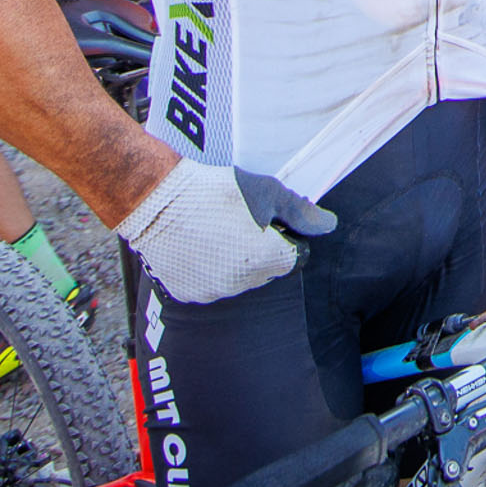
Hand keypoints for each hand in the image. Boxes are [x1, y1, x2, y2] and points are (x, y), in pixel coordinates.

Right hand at [116, 161, 337, 305]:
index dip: (285, 234)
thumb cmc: (215, 191)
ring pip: (238, 279)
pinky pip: (209, 285)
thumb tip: (329, 224)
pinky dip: (208, 269)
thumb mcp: (266, 191)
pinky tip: (197, 244)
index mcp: (268, 261)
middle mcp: (243, 284)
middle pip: (266, 269)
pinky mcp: (188, 294)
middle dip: (261, 249)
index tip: (266, 218)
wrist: (157, 201)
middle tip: (239, 221)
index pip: (295, 255)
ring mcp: (213, 292)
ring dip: (234, 261)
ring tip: (214, 230)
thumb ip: (301, 212)